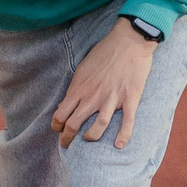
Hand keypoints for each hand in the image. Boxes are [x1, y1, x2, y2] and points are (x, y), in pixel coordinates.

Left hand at [51, 19, 158, 149]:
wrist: (128, 41)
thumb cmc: (104, 52)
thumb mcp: (82, 68)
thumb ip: (75, 87)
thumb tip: (65, 102)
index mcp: (79, 89)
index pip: (60, 114)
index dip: (56, 126)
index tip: (58, 130)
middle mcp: (92, 97)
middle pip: (74, 124)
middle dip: (67, 138)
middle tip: (66, 145)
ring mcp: (111, 99)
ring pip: (97, 127)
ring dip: (90, 137)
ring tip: (87, 140)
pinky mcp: (129, 98)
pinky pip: (127, 122)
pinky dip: (123, 136)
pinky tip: (119, 146)